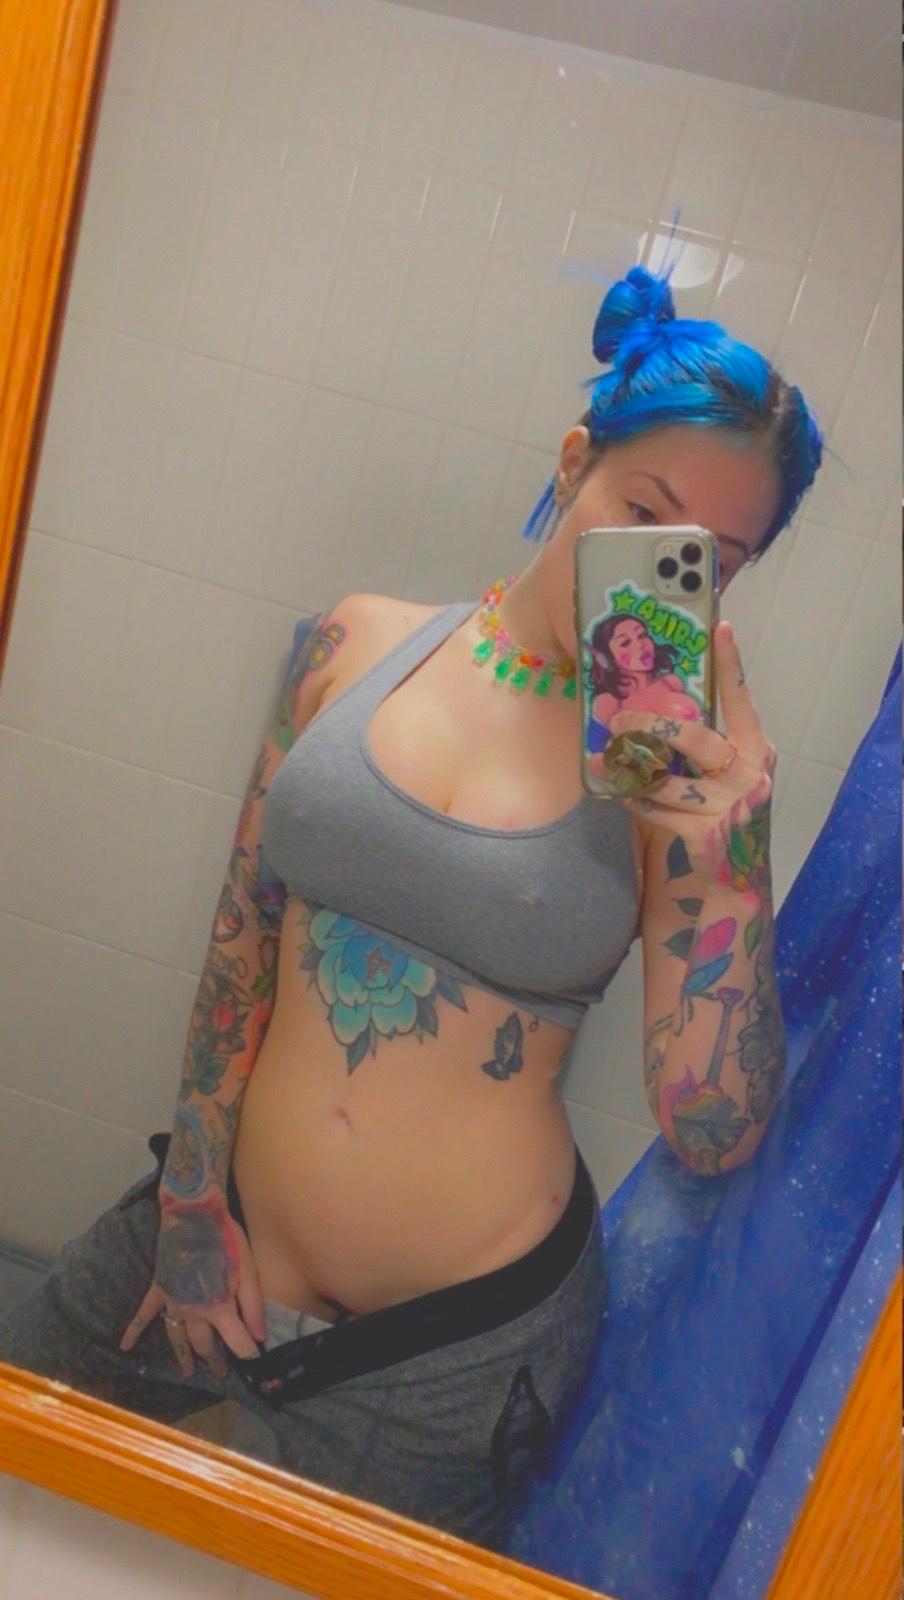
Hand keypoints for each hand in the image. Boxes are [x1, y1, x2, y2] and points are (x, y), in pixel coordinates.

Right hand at [119, 1204, 267, 1379]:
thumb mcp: (248, 1271)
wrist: (195, 1216)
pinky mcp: (160, 1289)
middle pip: (205, 1344)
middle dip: (215, 1360)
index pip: (236, 1341)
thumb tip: (259, 1337)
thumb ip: (254, 1306)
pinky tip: (125, 1346)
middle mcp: (194, 1312)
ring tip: (187, 1372)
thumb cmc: (226, 1240)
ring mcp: (173, 1302)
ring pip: (178, 1338)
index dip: (248, 1354)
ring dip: (184, 1356)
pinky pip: (144, 1314)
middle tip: (222, 1373)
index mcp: (219, 1308)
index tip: (256, 1364)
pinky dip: (134, 1330)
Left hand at [608, 621, 776, 888]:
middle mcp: (750, 772)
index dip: (731, 664)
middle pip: (692, 737)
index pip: (742, 699)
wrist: (736, 875)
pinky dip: (637, 800)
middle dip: (648, 726)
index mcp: (757, 747)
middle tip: (618, 717)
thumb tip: (651, 709)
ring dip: (628, 768)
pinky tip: (624, 794)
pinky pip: (658, 808)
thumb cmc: (726, 810)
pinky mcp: (707, 833)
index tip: (721, 627)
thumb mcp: (727, 772)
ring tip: (602, 758)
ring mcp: (730, 805)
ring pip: (666, 777)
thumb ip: (705, 744)